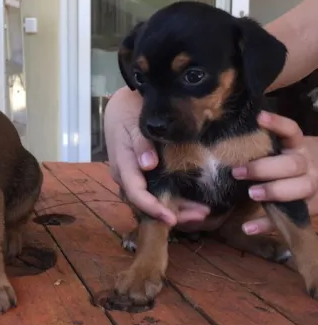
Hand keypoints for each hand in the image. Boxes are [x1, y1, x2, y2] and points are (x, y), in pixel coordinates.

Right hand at [104, 88, 210, 225]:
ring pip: (153, 200)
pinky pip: (156, 192)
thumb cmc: (128, 112)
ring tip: (203, 212)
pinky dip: (174, 199)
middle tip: (202, 214)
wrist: (120, 105)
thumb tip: (148, 165)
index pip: (136, 193)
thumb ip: (140, 144)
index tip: (171, 218)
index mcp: (123, 165)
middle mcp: (126, 176)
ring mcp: (134, 176)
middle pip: (146, 203)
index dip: (152, 208)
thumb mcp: (134, 123)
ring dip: (177, 208)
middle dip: (173, 213)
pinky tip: (192, 202)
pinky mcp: (142, 174)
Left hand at [233, 111, 317, 234]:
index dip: (278, 124)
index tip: (259, 117)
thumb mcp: (286, 148)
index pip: (291, 131)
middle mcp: (307, 164)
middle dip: (264, 168)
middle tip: (237, 172)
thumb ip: (266, 145)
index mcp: (298, 146)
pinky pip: (289, 217)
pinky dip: (268, 224)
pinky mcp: (310, 208)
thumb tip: (224, 137)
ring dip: (274, 191)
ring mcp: (311, 186)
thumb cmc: (293, 160)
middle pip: (291, 165)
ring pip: (299, 188)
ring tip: (251, 194)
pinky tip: (248, 228)